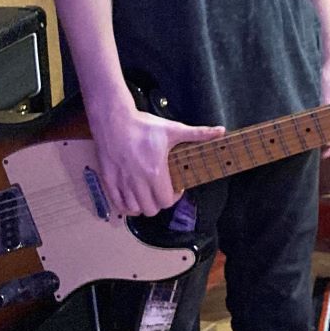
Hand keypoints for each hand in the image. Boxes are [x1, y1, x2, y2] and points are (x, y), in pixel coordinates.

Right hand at [87, 98, 224, 217]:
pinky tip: (131, 196)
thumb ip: (198, 133)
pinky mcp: (107, 181)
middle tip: (162, 190)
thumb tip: (221, 131)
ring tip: (147, 193)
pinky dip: (125, 205)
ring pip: (134, 210)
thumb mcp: (174, 129)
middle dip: (159, 203)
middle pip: (151, 209)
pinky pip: (117, 204)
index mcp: (155, 172)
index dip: (174, 197)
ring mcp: (121, 183)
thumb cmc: (144, 126)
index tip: (175, 186)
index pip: (166, 201)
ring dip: (142, 205)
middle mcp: (137, 182)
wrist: (114, 120)